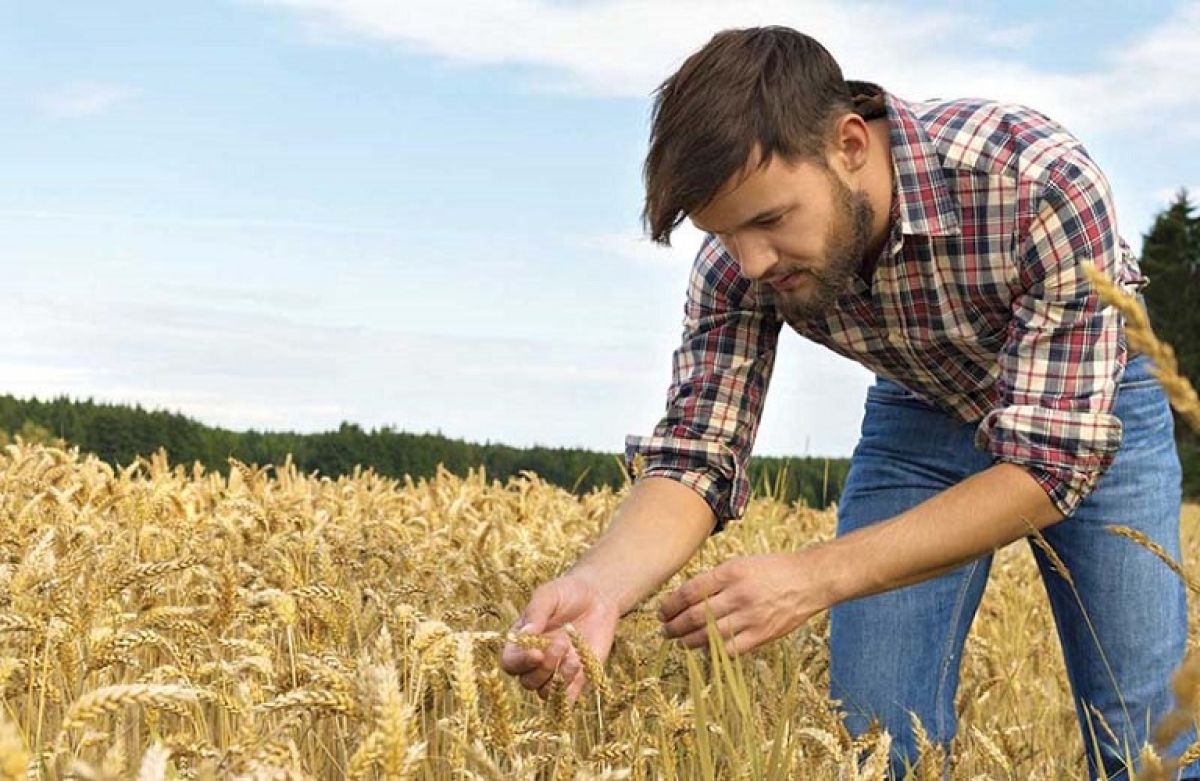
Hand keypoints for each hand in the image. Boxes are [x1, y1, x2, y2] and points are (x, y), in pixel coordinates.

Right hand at [498, 574, 619, 700]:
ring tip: (574, 659)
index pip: (510, 662)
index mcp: (521, 642)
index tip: (537, 652)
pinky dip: (570, 691)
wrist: (598, 597)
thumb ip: (536, 614)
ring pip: (545, 693)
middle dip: (543, 668)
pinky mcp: (577, 679)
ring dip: (558, 681)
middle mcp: (535, 661)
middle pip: (527, 681)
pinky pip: (568, 698)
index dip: (520, 662)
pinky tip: (580, 667)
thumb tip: (524, 635)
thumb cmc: (567, 593)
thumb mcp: (548, 596)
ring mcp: (555, 671)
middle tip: (561, 645)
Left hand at [658, 553, 816, 655]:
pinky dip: (713, 651)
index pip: (690, 592)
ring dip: (688, 641)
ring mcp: (751, 617)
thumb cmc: (770, 570)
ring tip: (679, 641)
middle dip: (674, 625)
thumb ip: (715, 580)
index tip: (661, 610)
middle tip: (664, 629)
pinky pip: (730, 649)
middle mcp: (739, 594)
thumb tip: (685, 598)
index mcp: (731, 572)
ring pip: (709, 635)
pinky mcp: (762, 635)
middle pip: (695, 616)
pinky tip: (704, 649)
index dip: (671, 604)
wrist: (807, 580)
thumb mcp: (740, 564)